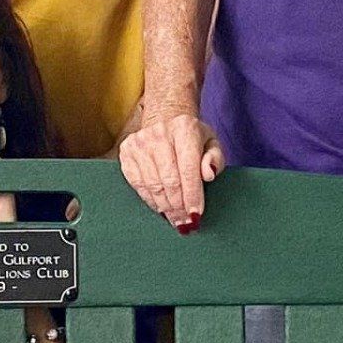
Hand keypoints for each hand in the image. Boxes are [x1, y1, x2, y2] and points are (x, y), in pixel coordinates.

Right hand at [118, 97, 223, 230]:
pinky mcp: (127, 152)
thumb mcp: (211, 142)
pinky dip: (150, 200)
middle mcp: (159, 133)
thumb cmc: (191, 137)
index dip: (192, 195)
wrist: (165, 119)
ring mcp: (140, 142)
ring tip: (175, 219)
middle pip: (169, 180)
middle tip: (186, 223)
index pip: (188, 169)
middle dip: (179, 207)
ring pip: (153, 185)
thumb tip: (209, 175)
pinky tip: (161, 207)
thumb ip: (216, 159)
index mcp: (185, 128)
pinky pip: (138, 184)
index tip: (196, 215)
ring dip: (165, 207)